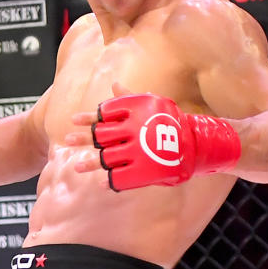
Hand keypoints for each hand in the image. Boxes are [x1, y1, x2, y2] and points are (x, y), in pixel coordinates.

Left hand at [66, 83, 240, 190]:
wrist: (199, 143)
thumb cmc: (174, 122)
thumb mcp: (154, 105)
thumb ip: (131, 99)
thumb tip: (114, 84)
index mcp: (136, 115)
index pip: (106, 114)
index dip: (89, 118)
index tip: (73, 120)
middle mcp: (135, 133)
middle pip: (102, 136)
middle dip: (84, 139)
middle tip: (68, 141)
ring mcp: (139, 152)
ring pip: (108, 158)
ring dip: (91, 163)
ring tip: (76, 167)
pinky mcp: (146, 171)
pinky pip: (123, 178)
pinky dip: (110, 181)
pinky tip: (99, 184)